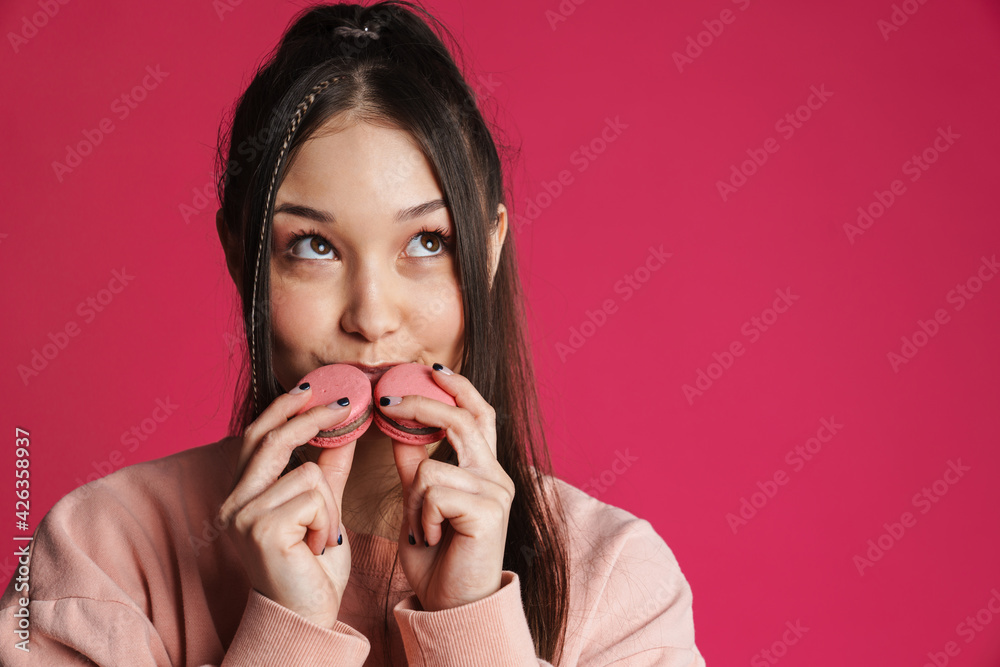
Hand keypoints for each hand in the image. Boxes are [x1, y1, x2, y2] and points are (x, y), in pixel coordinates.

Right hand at [217, 387, 357, 628]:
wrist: (307, 617)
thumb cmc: (312, 569)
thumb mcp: (324, 510)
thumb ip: (328, 471)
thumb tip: (342, 430)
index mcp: (241, 495)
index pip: (257, 436)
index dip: (284, 408)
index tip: (312, 390)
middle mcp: (233, 502)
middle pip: (273, 439)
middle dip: (313, 418)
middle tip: (347, 405)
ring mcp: (242, 515)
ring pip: (307, 473)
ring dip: (330, 506)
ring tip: (322, 537)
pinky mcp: (261, 528)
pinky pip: (314, 497)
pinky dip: (328, 522)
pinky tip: (317, 548)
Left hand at [382, 365, 514, 610]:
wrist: (451, 607)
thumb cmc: (437, 559)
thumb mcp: (418, 505)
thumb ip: (414, 466)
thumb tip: (398, 429)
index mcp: (484, 471)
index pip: (479, 414)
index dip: (458, 387)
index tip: (430, 370)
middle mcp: (496, 476)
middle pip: (462, 420)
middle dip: (421, 406)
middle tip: (388, 404)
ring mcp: (496, 493)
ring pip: (432, 468)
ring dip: (413, 502)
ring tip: (421, 530)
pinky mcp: (489, 512)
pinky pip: (433, 493)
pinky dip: (421, 518)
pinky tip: (431, 540)